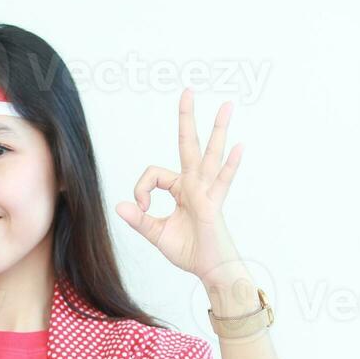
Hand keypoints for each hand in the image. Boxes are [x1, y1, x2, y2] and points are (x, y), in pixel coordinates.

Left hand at [115, 88, 243, 278]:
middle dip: (187, 118)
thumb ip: (139, 220)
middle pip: (189, 144)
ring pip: (210, 154)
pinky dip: (231, 165)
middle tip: (188, 90)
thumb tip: (120, 206)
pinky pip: (222, 181)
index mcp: (179, 188)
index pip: (153, 173)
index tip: (139, 208)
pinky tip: (239, 146)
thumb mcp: (156, 233)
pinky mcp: (214, 205)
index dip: (140, 188)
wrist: (210, 268)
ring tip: (227, 105)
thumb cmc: (188, 250)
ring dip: (218, 129)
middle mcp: (194, 184)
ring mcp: (207, 191)